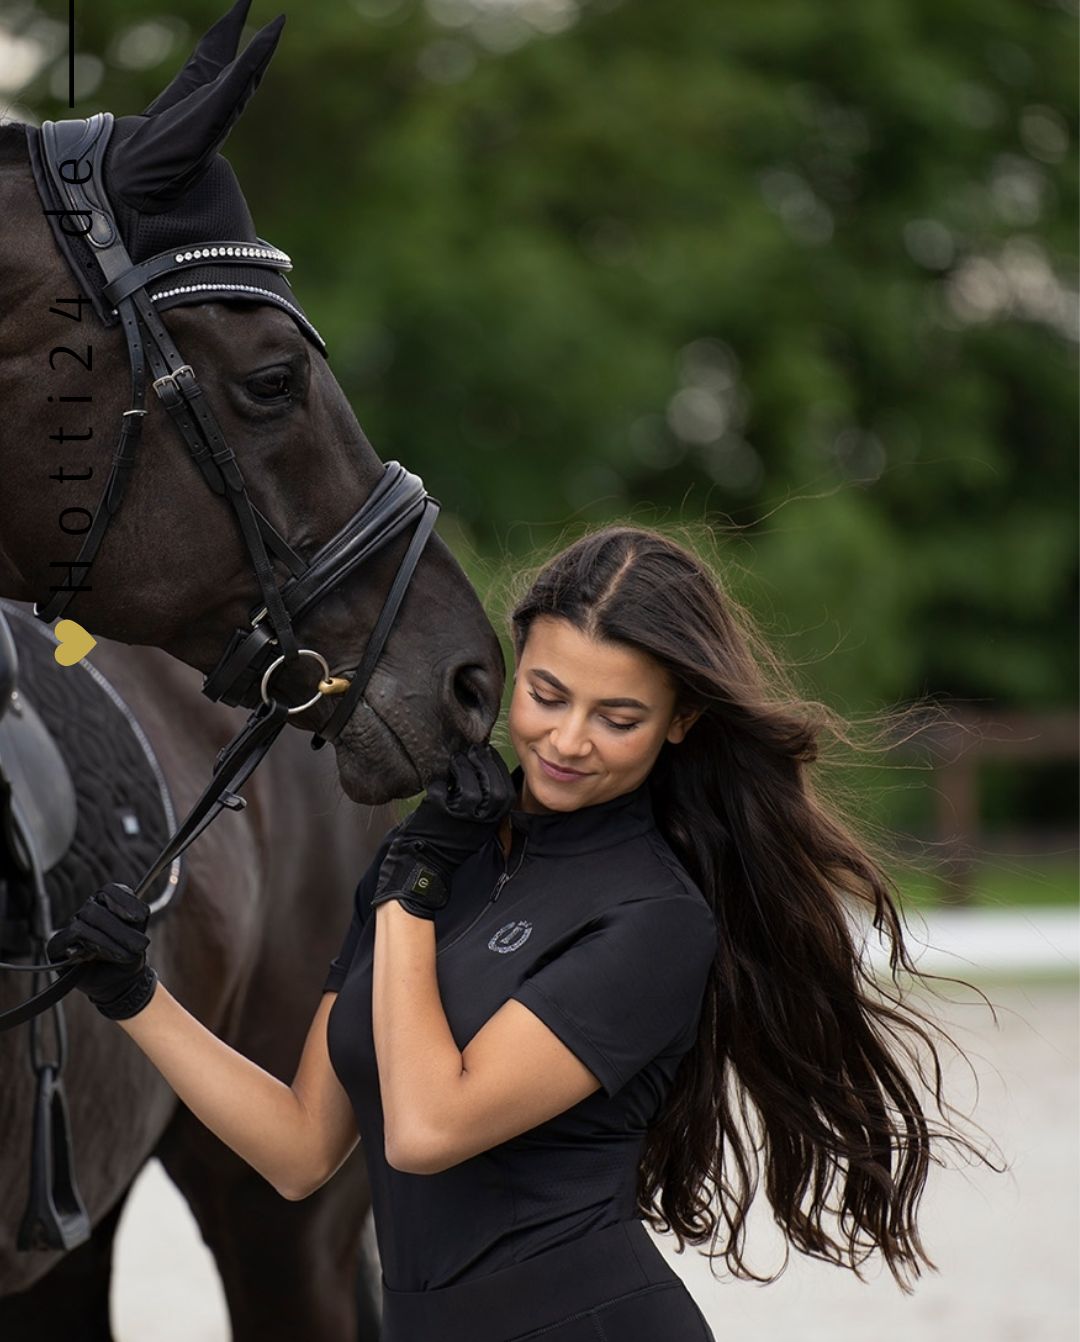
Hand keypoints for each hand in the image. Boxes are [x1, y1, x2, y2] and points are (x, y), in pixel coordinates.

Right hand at [46, 882, 158, 1019]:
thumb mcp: (139, 936)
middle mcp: (87, 913)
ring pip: (85, 922)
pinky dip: (93, 945)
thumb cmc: (129, 955)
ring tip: (127, 955)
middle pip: (96, 908)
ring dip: (110, 940)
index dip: (124, 901)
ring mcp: (71, 928)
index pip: (110, 890)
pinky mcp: (58, 946)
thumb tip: (138, 913)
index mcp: (106, 905)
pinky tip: (102, 956)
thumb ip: (137, 921)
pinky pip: (72, 937)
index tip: (140, 916)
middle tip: (140, 945)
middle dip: (120, 928)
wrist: (120, 983)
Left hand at [370, 744, 515, 919]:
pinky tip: (438, 778)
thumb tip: (487, 767)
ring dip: (462, 767)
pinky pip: (441, 788)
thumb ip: (486, 803)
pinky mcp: (438, 812)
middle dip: (484, 763)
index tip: (490, 753)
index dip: (498, 767)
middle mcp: (480, 821)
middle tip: (474, 750)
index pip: (506, 791)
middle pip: (492, 786)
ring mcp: (460, 817)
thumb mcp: (478, 826)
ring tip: (457, 760)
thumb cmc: (451, 841)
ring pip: (468, 785)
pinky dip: (439, 780)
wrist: (426, 864)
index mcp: (492, 822)